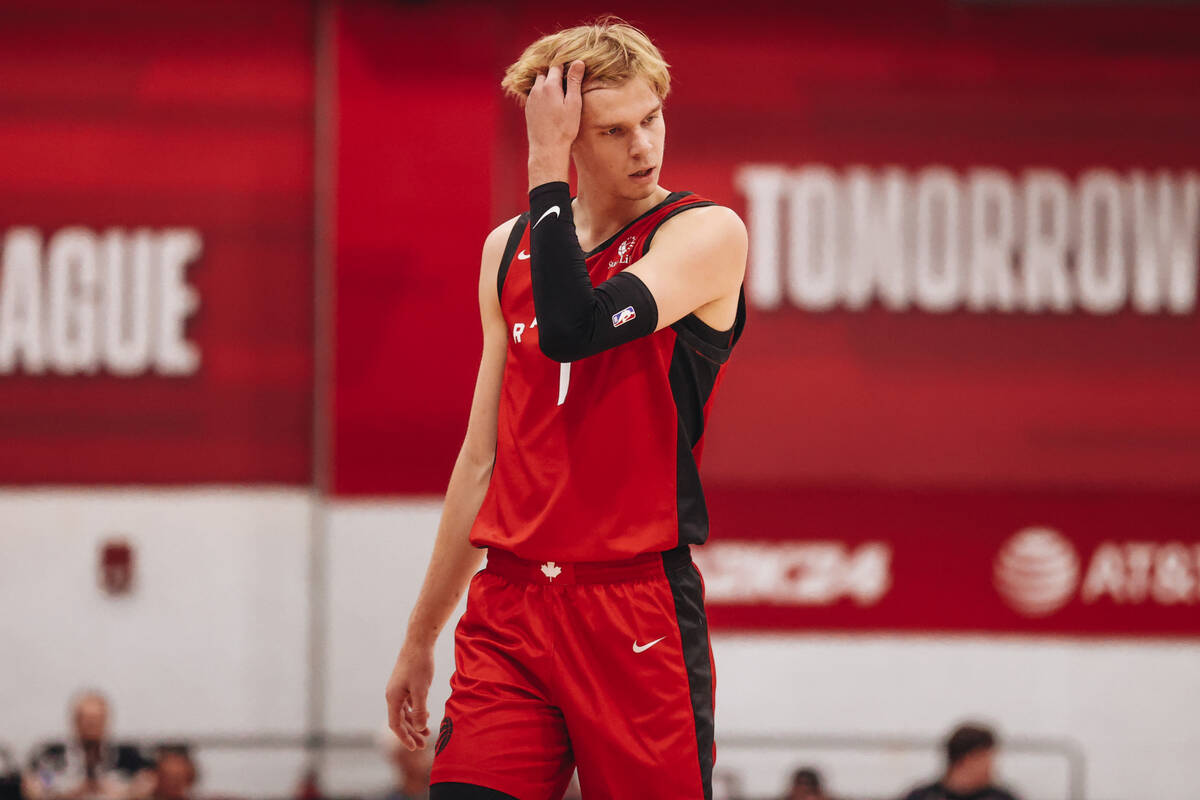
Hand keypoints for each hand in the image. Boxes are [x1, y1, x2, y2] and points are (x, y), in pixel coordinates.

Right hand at [385, 642, 434, 749]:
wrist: (418, 642)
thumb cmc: (419, 664)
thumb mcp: (421, 689)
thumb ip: (420, 709)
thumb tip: (419, 727)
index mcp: (393, 698)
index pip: (396, 724)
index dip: (405, 738)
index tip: (415, 748)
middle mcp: (393, 695)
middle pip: (400, 720)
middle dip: (411, 733)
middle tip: (424, 745)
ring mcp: (398, 689)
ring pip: (405, 712)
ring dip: (415, 723)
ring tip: (427, 732)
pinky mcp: (405, 684)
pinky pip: (409, 703)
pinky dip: (416, 711)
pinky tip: (427, 714)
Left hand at [526, 60, 584, 187]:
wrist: (547, 148)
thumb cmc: (564, 128)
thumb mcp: (573, 104)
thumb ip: (574, 81)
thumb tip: (578, 62)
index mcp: (550, 86)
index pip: (556, 65)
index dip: (563, 62)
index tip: (570, 60)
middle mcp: (537, 89)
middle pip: (545, 72)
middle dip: (554, 71)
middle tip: (565, 74)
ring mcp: (531, 98)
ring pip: (538, 83)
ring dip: (547, 82)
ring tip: (558, 87)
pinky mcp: (528, 108)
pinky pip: (534, 94)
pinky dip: (542, 92)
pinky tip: (550, 100)